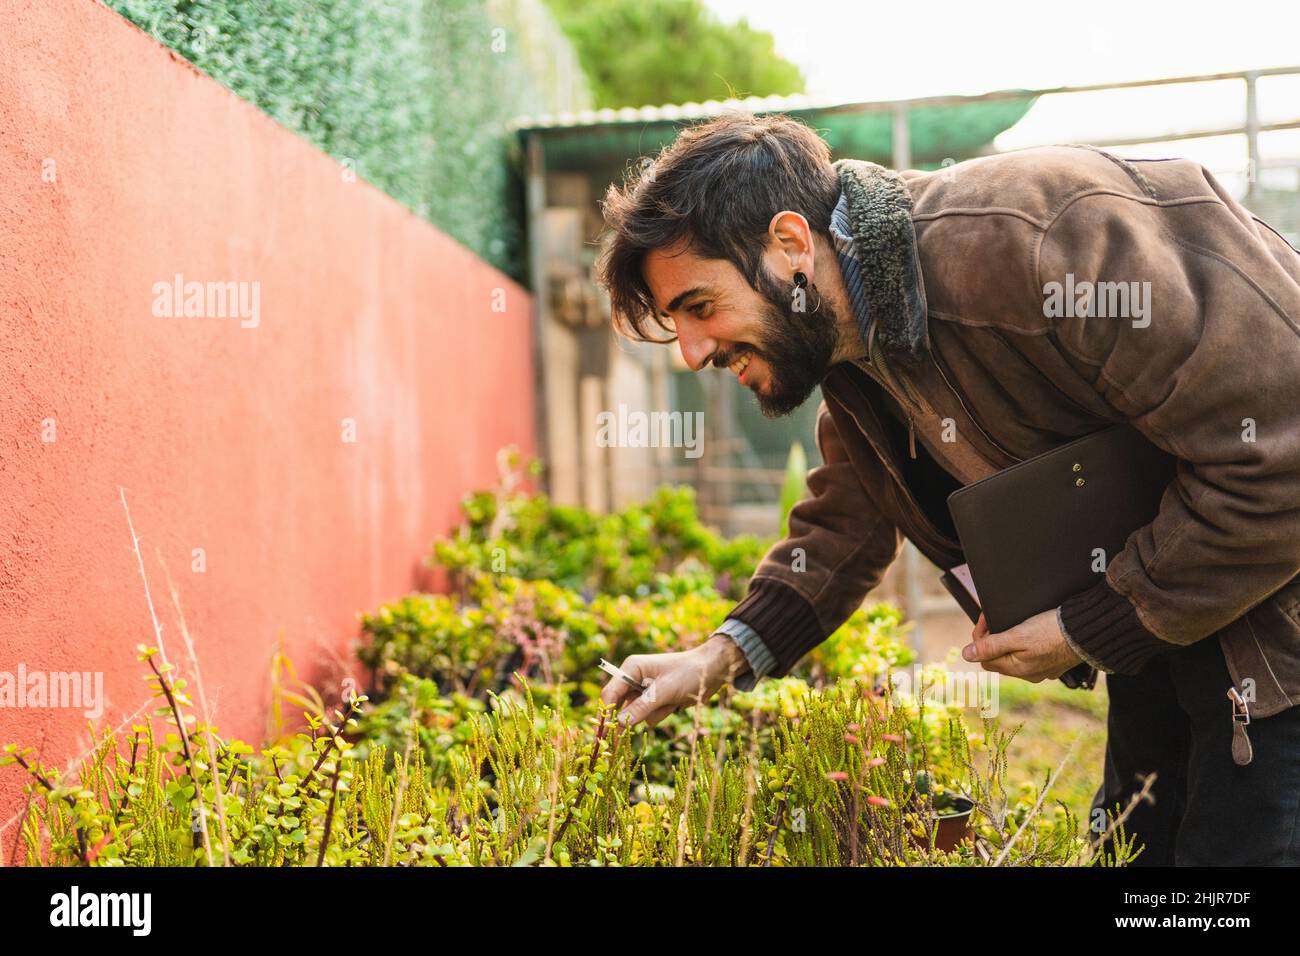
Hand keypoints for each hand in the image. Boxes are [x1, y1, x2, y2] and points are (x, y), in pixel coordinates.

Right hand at [599, 635, 749, 727]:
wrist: (712, 672)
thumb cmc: (688, 673)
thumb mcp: (664, 690)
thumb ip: (642, 707)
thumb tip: (619, 723)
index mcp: (631, 668)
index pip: (611, 693)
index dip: (604, 714)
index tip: (600, 734)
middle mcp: (634, 679)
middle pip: (620, 706)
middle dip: (627, 720)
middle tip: (617, 744)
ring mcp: (644, 691)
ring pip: (637, 715)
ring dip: (654, 714)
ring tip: (671, 702)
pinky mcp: (655, 701)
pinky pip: (650, 717)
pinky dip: (662, 714)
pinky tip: (675, 704)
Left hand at [960, 608, 1081, 681]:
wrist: (1089, 632)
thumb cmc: (1053, 631)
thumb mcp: (1018, 635)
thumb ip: (992, 645)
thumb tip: (966, 654)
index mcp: (1018, 669)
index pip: (985, 658)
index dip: (980, 638)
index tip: (985, 618)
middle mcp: (1029, 674)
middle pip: (999, 658)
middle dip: (993, 639)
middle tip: (995, 619)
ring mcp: (1043, 670)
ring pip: (1015, 657)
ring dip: (1009, 641)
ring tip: (1012, 623)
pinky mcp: (1055, 662)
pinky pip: (1032, 655)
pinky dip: (1025, 643)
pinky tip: (1031, 631)